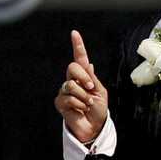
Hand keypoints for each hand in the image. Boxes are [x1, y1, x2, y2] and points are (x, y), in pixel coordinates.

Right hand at [53, 30, 108, 144]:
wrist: (94, 126)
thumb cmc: (98, 109)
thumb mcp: (100, 92)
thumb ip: (92, 79)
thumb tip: (89, 64)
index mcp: (85, 76)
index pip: (80, 58)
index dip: (77, 45)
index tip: (74, 33)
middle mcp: (73, 81)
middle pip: (73, 68)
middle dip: (84, 78)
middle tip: (91, 88)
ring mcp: (65, 91)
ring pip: (71, 85)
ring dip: (83, 95)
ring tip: (87, 104)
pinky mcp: (60, 102)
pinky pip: (67, 97)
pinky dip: (78, 104)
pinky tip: (80, 109)